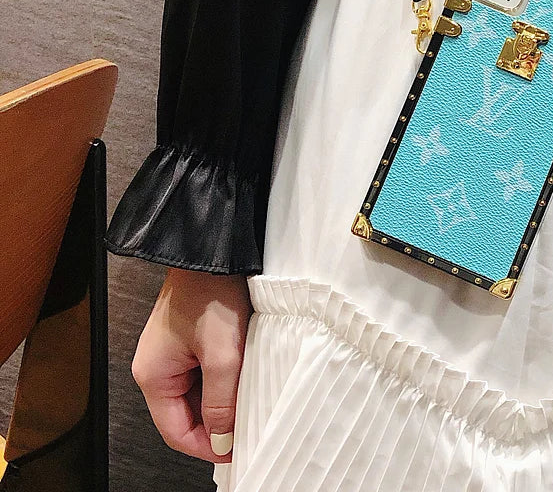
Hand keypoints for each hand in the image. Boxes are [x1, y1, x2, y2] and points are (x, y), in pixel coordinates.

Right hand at [131, 267, 253, 463]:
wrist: (213, 249)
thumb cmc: (212, 292)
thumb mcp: (223, 353)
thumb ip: (221, 401)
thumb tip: (222, 438)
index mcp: (152, 376)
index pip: (175, 432)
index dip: (206, 446)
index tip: (236, 452)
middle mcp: (155, 366)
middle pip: (184, 414)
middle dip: (215, 425)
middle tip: (248, 430)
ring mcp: (170, 352)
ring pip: (196, 393)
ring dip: (221, 400)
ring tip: (250, 403)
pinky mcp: (186, 337)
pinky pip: (201, 371)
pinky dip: (221, 379)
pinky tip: (243, 377)